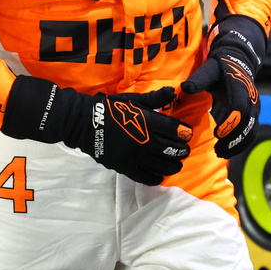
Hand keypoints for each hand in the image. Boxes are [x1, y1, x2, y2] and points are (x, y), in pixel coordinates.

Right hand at [2, 78, 191, 184]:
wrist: (84, 123)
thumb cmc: (109, 108)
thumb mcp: (132, 100)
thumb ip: (154, 98)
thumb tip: (173, 92)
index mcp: (147, 121)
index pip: (174, 130)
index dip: (184, 132)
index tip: (186, 133)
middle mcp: (144, 140)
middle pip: (173, 150)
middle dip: (182, 151)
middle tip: (184, 150)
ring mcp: (135, 156)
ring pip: (163, 166)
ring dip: (173, 166)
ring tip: (175, 163)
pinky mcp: (125, 167)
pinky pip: (146, 177)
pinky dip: (156, 178)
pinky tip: (160, 175)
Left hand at [182, 15, 265, 158]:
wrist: (237, 61)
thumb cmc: (220, 66)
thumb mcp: (208, 69)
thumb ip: (198, 79)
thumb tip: (185, 87)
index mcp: (241, 87)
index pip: (240, 108)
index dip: (231, 122)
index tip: (217, 134)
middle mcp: (252, 99)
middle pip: (248, 124)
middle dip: (234, 140)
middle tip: (217, 151)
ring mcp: (255, 107)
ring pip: (252, 131)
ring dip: (238, 144)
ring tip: (220, 153)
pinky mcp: (254, 114)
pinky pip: (251, 132)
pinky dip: (241, 143)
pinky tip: (227, 149)